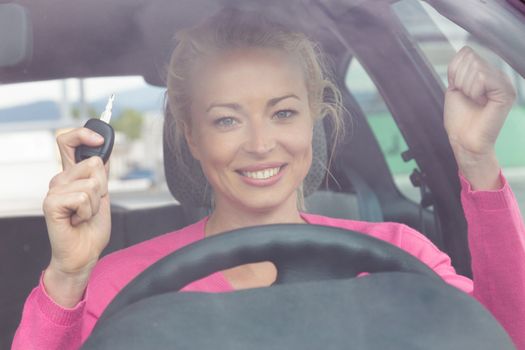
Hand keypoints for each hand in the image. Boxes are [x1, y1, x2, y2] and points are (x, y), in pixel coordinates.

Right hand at [42, 128, 110, 305]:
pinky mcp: (51, 203)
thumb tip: (104, 152)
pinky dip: (88, 211)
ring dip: (96, 203)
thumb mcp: (102, 196)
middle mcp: (60, 179)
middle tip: (92, 205)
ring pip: (92, 182)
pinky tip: (77, 220)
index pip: (67, 140)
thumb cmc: (91, 228)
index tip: (99, 140)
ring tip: (85, 215)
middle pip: (93, 163)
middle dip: (103, 186)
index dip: (83, 133)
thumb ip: (101, 174)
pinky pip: (83, 197)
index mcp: (71, 175)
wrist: (83, 254)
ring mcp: (54, 190)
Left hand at [444, 46, 515, 188]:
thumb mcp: (455, 87)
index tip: (458, 89)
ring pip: (475, 67)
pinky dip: (473, 90)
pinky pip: (483, 77)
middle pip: (470, 58)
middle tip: (466, 97)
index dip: (454, 70)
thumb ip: (459, 69)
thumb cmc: (459, 120)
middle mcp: (498, 76)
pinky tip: (479, 101)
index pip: (466, 52)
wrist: (464, 141)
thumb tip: (464, 51)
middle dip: (459, 79)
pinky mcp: (506, 92)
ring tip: (473, 100)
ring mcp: (504, 83)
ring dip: (465, 87)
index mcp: (487, 74)